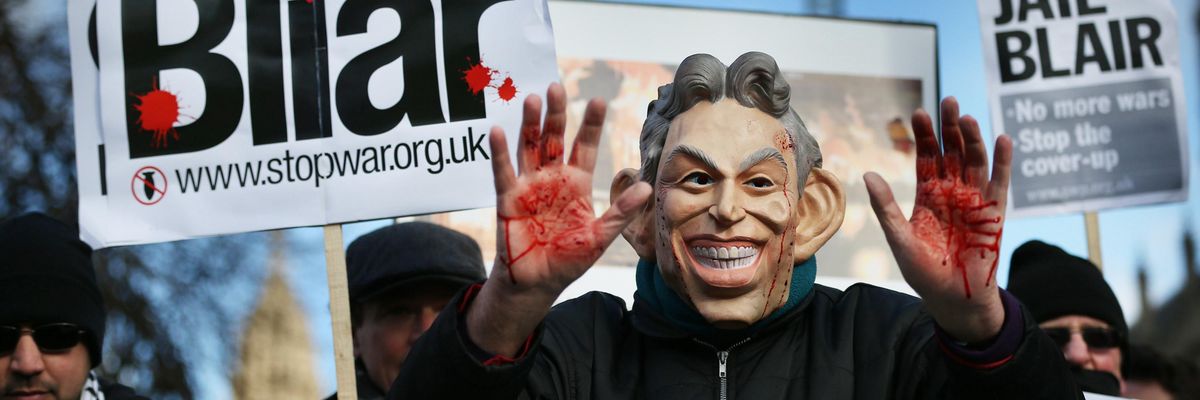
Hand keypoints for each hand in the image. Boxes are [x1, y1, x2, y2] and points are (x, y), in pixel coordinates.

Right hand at [467, 83, 650, 355]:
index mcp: (576, 183)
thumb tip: (646, 186)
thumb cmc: (568, 260)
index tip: (598, 101)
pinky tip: (498, 129)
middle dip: (556, 114)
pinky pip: (504, 171)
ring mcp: (529, 186)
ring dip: (529, 124)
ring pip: (529, 147)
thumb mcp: (600, 237)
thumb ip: (620, 212)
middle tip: (556, 87)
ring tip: (531, 99)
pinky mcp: (508, 198)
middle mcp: (552, 178)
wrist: (537, 284)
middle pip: (554, 139)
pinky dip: (500, 151)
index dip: (590, 124)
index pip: (584, 146)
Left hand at [863, 97, 1011, 342]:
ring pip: (975, 161)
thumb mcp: (899, 238)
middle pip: (952, 152)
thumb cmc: (924, 271)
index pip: (926, 157)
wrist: (953, 298)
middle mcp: (952, 191)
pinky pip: (1000, 182)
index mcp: (928, 194)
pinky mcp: (995, 212)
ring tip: (967, 118)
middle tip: (947, 101)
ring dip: (973, 139)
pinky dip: (1002, 161)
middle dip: (949, 127)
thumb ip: (886, 207)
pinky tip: (1000, 139)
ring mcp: (975, 200)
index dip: (924, 135)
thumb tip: (868, 174)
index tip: (918, 112)